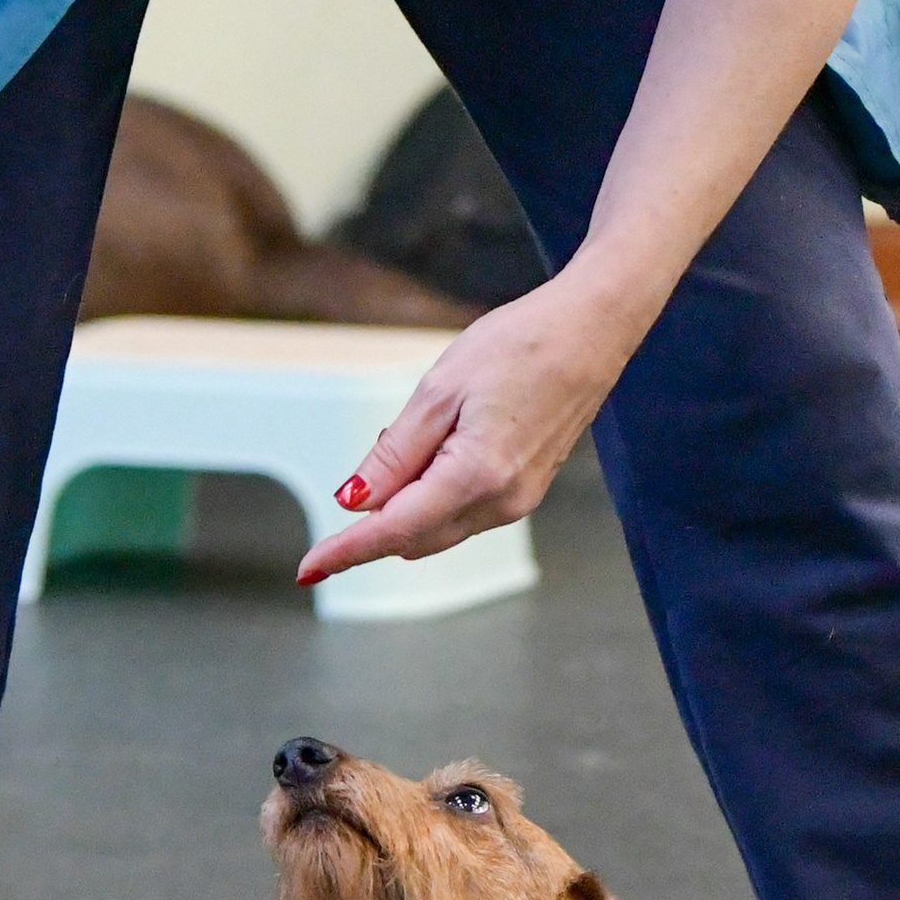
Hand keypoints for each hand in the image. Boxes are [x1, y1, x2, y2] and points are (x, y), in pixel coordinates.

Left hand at [294, 269, 643, 583]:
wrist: (591, 330)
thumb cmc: (518, 347)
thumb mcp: (439, 391)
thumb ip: (395, 456)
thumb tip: (354, 502)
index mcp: (475, 476)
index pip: (394, 530)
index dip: (347, 551)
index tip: (308, 569)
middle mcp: (502, 502)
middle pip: (415, 537)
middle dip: (376, 520)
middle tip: (366, 461)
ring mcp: (520, 500)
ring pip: (440, 527)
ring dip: (407, 504)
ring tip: (413, 435)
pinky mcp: (527, 490)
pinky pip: (465, 510)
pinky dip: (435, 494)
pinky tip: (437, 446)